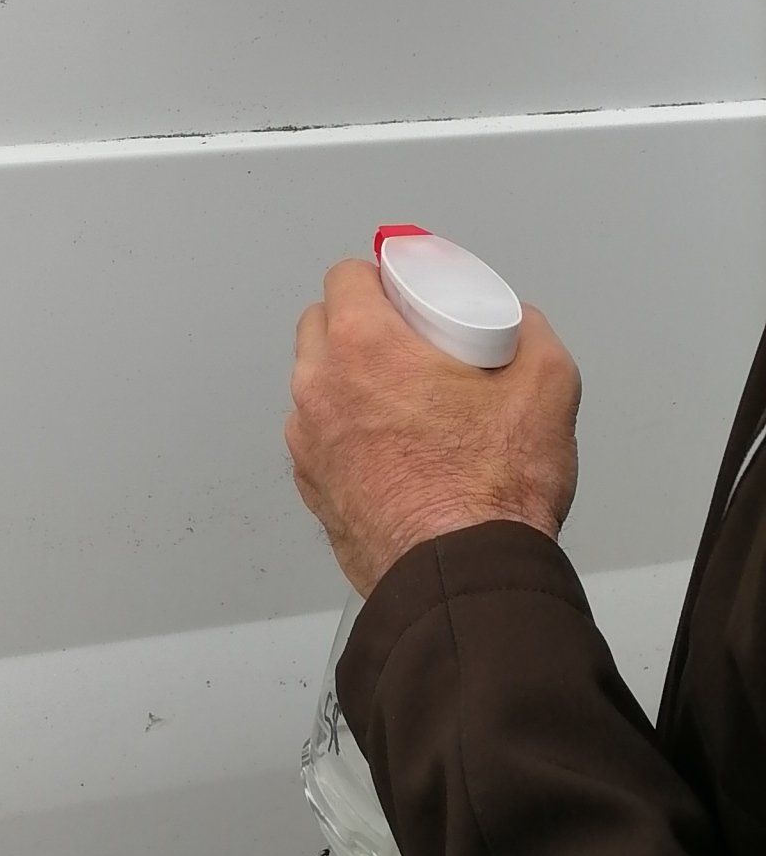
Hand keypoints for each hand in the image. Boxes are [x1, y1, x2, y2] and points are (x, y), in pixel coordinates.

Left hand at [286, 260, 580, 597]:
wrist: (462, 578)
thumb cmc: (493, 488)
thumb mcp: (547, 388)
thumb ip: (532, 335)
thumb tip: (518, 322)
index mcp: (364, 346)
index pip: (346, 277)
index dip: (380, 279)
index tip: (409, 297)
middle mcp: (319, 386)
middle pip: (322, 325)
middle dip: (361, 324)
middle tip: (411, 346)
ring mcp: (307, 440)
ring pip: (316, 383)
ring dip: (349, 380)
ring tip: (404, 403)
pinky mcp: (310, 486)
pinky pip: (318, 436)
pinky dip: (345, 431)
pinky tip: (390, 449)